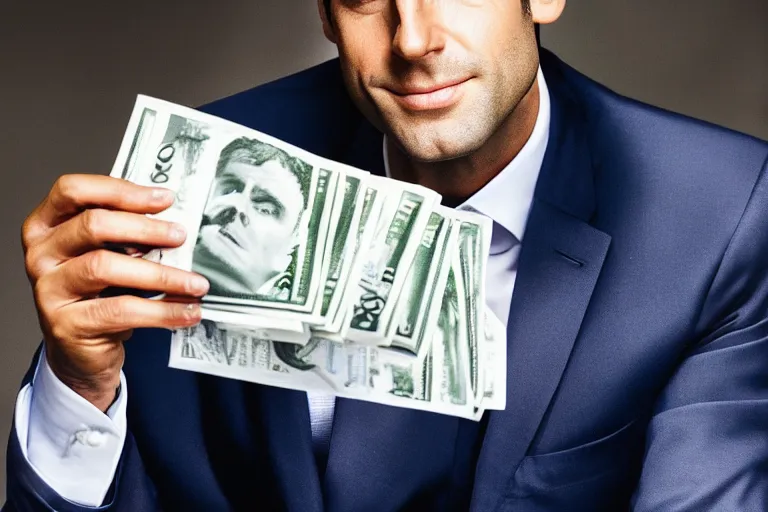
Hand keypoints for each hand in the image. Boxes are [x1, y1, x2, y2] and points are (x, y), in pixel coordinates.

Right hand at [22, 174, 209, 411]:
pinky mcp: (64, 324)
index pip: (74, 191)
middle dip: (144, 228)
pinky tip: (188, 312)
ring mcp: (48, 289)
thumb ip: (128, 234)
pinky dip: (161, 311)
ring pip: (105, 267)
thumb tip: (179, 220)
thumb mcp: (108, 255)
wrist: (81, 350)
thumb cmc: (100, 293)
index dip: (120, 191)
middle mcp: (40, 254)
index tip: (165, 199)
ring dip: (160, 274)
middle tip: (182, 236)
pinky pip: (120, 310)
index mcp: (46, 226)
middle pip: (92, 225)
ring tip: (197, 283)